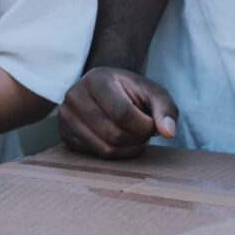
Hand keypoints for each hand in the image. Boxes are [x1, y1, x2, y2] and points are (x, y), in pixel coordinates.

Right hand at [57, 67, 177, 157]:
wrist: (106, 89)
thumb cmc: (132, 91)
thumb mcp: (153, 92)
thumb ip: (165, 109)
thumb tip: (169, 132)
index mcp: (96, 80)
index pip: (122, 113)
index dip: (144, 125)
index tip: (152, 124)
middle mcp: (75, 96)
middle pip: (114, 135)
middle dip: (137, 139)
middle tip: (144, 131)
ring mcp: (65, 117)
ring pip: (105, 149)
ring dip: (129, 149)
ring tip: (135, 136)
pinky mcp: (65, 135)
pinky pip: (96, 155)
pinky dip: (116, 153)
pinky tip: (121, 140)